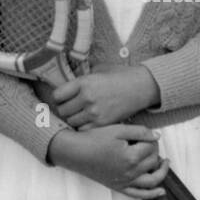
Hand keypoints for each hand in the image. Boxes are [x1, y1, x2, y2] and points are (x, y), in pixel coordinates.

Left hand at [45, 68, 159, 128]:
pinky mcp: (103, 123)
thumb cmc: (120, 76)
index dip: (58, 97)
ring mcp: (95, 113)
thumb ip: (82, 77)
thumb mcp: (99, 69)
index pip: (57, 96)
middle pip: (62, 111)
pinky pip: (83, 129)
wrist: (142, 87)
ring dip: (73, 119)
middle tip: (70, 107)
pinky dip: (83, 126)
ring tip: (80, 114)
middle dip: (64, 109)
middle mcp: (87, 98)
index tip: (63, 97)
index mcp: (84, 82)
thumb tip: (66, 83)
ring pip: (72, 122)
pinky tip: (88, 120)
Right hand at [46, 124, 169, 199]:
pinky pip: (139, 194)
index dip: (151, 138)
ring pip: (152, 180)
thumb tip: (157, 136)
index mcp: (131, 156)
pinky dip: (152, 194)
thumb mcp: (118, 129)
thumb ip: (140, 131)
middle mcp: (130, 172)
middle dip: (154, 150)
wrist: (76, 152)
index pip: (151, 147)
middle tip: (147, 141)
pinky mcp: (119, 187)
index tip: (144, 133)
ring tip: (164, 162)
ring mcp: (125, 182)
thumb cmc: (95, 139)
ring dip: (161, 172)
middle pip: (152, 161)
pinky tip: (161, 192)